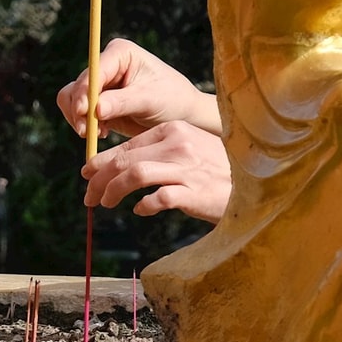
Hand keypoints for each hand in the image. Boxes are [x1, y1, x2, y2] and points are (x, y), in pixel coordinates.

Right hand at [58, 38, 219, 139]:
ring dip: (78, 119)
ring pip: (70, 99)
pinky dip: (84, 125)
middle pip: (77, 86)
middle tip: (86, 132)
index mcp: (120, 53)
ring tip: (97, 133)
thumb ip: (122, 102)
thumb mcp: (151, 99)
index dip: (84, 91)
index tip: (83, 112)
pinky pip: (77, 113)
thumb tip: (95, 109)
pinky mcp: (97, 102)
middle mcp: (106, 64)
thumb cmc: (173, 99)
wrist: (182, 115)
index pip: (94, 71)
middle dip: (79, 110)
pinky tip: (103, 133)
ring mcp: (100, 84)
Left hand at [82, 121, 231, 222]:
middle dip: (99, 180)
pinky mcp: (194, 192)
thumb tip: (112, 166)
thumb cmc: (216, 172)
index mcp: (175, 130)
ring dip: (113, 191)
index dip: (101, 163)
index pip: (128, 145)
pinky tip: (141, 210)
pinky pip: (157, 198)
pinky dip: (143, 206)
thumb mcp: (188, 151)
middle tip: (90, 197)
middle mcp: (179, 145)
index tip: (88, 176)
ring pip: (134, 175)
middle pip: (125, 160)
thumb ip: (156, 153)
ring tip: (106, 204)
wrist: (254, 187)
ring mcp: (187, 168)